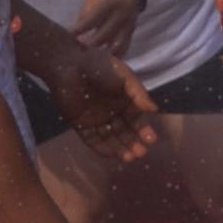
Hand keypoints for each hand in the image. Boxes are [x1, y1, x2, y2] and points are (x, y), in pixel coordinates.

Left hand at [50, 43, 161, 165]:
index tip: (151, 140)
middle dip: (134, 143)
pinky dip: (101, 148)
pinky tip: (111, 155)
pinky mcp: (81, 125)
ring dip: (120, 148)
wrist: (67, 65)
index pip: (137, 119)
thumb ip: (138, 93)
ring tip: (129, 158)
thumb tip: (154, 109)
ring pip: (111, 138)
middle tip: (141, 153)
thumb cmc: (98, 66)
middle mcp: (113, 112)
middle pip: (126, 132)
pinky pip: (92, 140)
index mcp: (125, 100)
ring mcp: (97, 120)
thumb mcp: (123, 76)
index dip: (144, 130)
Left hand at [71, 0, 143, 54]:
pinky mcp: (132, 30)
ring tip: (90, 59)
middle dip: (91, 44)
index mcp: (111, 1)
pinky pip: (125, 45)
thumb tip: (78, 28)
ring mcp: (129, 24)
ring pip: (116, 43)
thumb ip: (87, 9)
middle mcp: (122, 14)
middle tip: (78, 51)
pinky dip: (116, 54)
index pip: (94, 18)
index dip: (81, 28)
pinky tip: (106, 60)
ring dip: (103, 52)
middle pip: (105, 34)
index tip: (70, 35)